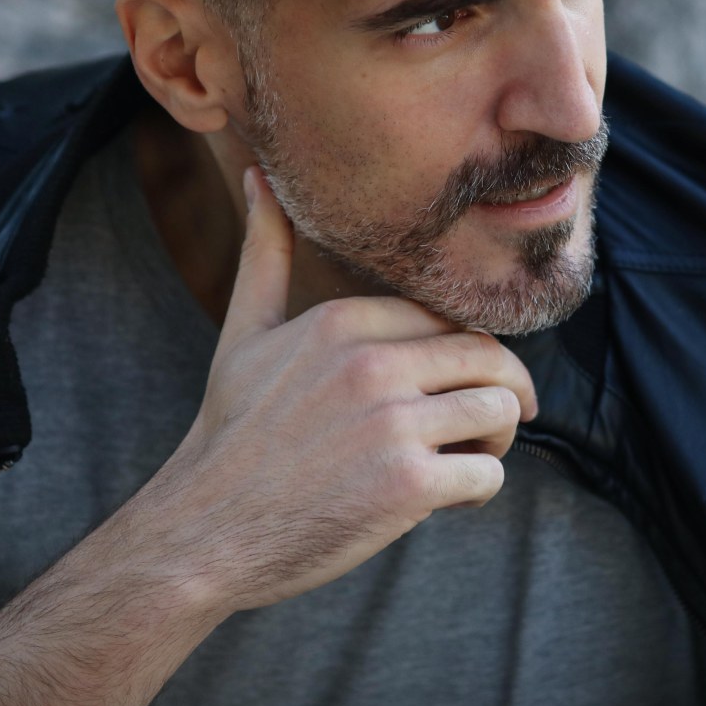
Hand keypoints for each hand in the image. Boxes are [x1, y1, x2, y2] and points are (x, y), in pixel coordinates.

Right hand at [148, 165, 537, 612]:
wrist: (204, 530)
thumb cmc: (229, 433)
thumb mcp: (245, 331)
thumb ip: (265, 251)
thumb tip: (258, 174)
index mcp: (341, 320)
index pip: (446, 318)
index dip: (462, 353)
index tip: (452, 385)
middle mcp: (370, 362)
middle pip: (488, 357)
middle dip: (501, 391)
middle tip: (487, 425)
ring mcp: (390, 423)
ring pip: (499, 410)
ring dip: (494, 441)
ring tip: (462, 461)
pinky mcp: (406, 485)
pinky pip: (488, 473)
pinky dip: (477, 490)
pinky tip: (444, 501)